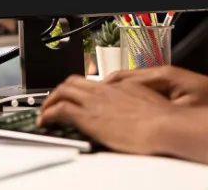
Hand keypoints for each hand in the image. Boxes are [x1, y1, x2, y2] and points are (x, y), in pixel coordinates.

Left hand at [37, 75, 169, 154]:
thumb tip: (135, 110)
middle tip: (56, 101)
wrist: (163, 125)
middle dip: (61, 91)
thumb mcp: (150, 105)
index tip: (78, 98)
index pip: (94, 82)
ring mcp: (95, 101)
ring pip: (63, 90)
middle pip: (74, 81)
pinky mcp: (87, 116)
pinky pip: (60, 109)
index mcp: (122, 86)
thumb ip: (137, 103)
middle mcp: (106, 90)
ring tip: (45, 112)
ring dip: (50, 100)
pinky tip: (45, 121)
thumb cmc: (162, 120)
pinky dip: (48, 113)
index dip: (82, 89)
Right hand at [104, 66, 207, 105]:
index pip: (128, 77)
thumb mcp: (184, 107)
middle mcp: (162, 71)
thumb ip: (160, 107)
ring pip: (132, 79)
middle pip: (127, 75)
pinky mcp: (167, 82)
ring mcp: (164, 75)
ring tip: (102, 97)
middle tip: (91, 94)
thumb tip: (140, 108)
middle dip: (108, 85)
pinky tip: (122, 100)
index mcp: (163, 73)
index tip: (96, 92)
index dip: (110, 86)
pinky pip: (141, 84)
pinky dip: (129, 91)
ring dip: (118, 88)